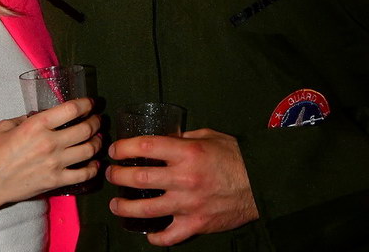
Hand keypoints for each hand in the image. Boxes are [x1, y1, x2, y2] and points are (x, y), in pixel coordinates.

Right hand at [0, 98, 100, 215]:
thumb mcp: (6, 125)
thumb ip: (26, 118)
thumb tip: (39, 116)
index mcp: (37, 125)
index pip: (71, 110)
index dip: (85, 104)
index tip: (90, 103)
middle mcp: (49, 142)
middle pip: (85, 129)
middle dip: (95, 122)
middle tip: (97, 120)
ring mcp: (55, 163)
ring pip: (88, 150)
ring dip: (97, 142)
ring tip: (98, 138)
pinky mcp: (55, 181)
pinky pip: (83, 174)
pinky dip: (93, 168)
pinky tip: (94, 163)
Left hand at [106, 128, 258, 245]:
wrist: (261, 182)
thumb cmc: (234, 155)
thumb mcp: (207, 136)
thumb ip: (181, 138)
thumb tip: (162, 139)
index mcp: (186, 152)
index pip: (145, 147)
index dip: (124, 148)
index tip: (114, 150)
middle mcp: (184, 178)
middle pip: (139, 178)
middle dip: (118, 176)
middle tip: (111, 174)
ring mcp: (189, 204)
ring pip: (148, 209)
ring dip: (126, 207)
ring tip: (115, 204)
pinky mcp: (197, 224)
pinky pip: (171, 236)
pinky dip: (156, 236)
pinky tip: (147, 232)